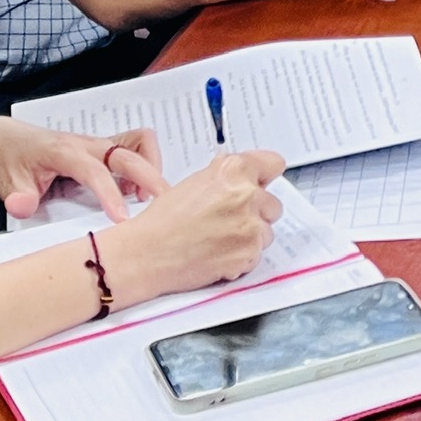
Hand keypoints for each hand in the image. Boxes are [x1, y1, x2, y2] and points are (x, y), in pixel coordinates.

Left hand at [0, 117, 164, 222]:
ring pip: (139, 142)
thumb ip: (17, 198)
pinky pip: (135, 146)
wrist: (7, 139)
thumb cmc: (10, 160)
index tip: (122, 218)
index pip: (94, 171)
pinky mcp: (103, 149)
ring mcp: (98, 144)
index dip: (111, 194)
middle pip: (129, 153)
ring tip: (147, 197)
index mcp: (65, 152)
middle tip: (163, 205)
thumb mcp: (7, 182)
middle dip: (150, 176)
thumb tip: (24, 208)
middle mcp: (88, 144)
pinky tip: (134, 190)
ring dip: (151, 166)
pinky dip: (145, 163)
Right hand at [102, 150, 284, 307]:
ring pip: (266, 231)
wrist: (145, 254)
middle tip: (229, 220)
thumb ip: (226, 176)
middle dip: (256, 212)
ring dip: (249, 236)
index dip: (264, 176)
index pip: (274, 164)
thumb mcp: (195, 182)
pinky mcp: (248, 254)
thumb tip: (243, 174)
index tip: (261, 183)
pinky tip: (217, 253)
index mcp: (234, 171)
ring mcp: (251, 227)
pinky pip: (256, 255)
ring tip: (218, 239)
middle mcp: (247, 195)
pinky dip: (241, 257)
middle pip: (273, 203)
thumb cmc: (162, 221)